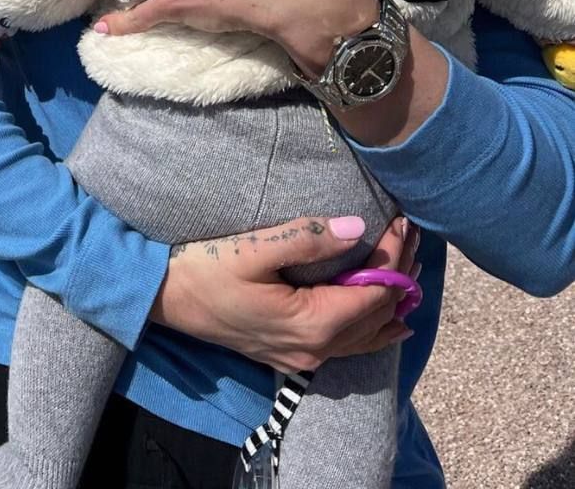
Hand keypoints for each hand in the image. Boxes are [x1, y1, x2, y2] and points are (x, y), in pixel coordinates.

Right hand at [151, 214, 419, 373]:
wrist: (163, 299)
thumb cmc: (204, 270)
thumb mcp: (252, 248)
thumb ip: (306, 238)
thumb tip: (358, 226)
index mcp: (312, 322)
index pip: (374, 290)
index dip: (394, 256)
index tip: (403, 220)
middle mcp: (315, 348)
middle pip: (378, 314)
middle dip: (400, 273)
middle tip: (414, 234)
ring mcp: (303, 357)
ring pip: (367, 335)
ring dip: (391, 301)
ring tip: (411, 269)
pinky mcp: (291, 353)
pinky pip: (349, 345)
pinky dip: (374, 327)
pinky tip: (388, 320)